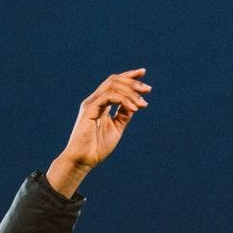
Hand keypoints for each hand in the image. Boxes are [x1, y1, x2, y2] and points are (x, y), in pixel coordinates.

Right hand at [46, 69, 150, 196]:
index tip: (143, 72)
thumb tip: (135, 104)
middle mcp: (95, 100)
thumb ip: (123, 115)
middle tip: (148, 89)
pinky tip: (134, 108)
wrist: (83, 159)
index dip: (128, 76)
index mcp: (101, 103)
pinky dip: (123, 100)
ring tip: (143, 103)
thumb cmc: (97, 146)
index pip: (114, 83)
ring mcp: (91, 103)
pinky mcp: (89, 110)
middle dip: (132, 82)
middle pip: (114, 80)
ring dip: (130, 92)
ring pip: (112, 86)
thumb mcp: (116, 128)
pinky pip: (108, 97)